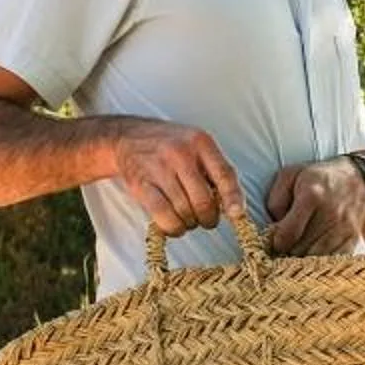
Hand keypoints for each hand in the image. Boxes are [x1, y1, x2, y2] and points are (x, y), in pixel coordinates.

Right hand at [105, 118, 245, 237]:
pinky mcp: (141, 184)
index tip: (238, 215)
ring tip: (188, 219)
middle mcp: (181, 154)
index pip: (224, 174)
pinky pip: (163, 215)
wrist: (127, 137)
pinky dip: (172, 227)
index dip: (233, 198)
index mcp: (200, 143)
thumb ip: (214, 169)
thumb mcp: (196, 146)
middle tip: (206, 220)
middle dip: (208, 218)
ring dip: (189, 223)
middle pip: (203, 201)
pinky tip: (174, 225)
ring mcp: (159, 169)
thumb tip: (233, 205)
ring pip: (184, 211)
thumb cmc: (169, 146)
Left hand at [263, 157, 364, 256]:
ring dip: (304, 259)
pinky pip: (333, 259)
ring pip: (316, 257)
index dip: (277, 243)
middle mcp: (330, 213)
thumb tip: (275, 225)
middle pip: (301, 249)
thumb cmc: (316, 177)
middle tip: (284, 248)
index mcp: (312, 196)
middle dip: (289, 252)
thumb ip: (276, 199)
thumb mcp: (289, 175)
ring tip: (298, 251)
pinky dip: (321, 261)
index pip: (288, 234)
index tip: (275, 241)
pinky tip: (314, 253)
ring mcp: (344, 227)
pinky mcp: (353, 237)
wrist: (355, 176)